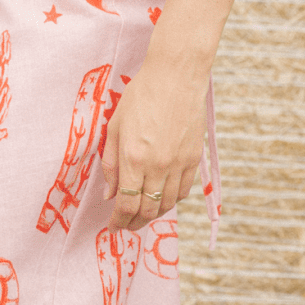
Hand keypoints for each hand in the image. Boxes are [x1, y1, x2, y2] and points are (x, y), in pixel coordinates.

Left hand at [101, 53, 206, 230]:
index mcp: (133, 158)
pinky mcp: (194, 159)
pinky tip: (163, 198)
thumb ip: (111, 164)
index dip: (119, 221)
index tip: (113, 227)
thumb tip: (110, 195)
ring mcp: (179, 164)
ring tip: (143, 215)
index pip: (126, 204)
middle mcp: (158, 166)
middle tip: (126, 225)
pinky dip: (172, 200)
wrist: (176, 77)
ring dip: (154, 214)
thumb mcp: (115, 127)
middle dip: (134, 223)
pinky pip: (184, 191)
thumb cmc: (140, 96)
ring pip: (168, 204)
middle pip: (147, 210)